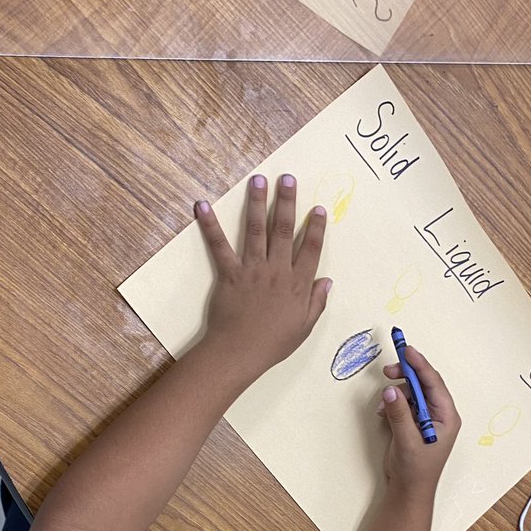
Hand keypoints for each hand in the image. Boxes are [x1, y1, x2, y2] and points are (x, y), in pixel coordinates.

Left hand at [195, 173, 330, 379]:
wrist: (239, 352)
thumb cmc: (272, 344)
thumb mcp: (304, 327)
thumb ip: (317, 302)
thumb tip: (327, 281)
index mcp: (297, 285)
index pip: (310, 249)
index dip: (315, 227)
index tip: (318, 208)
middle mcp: (277, 271)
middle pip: (284, 230)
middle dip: (287, 201)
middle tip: (287, 178)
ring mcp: (252, 269)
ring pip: (256, 229)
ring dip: (257, 202)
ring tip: (258, 180)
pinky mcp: (229, 273)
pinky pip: (219, 246)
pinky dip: (210, 225)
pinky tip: (203, 205)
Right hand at [378, 348, 459, 496]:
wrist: (409, 490)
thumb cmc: (416, 470)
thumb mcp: (407, 441)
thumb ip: (400, 415)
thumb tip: (391, 392)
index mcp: (447, 417)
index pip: (434, 383)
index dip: (420, 366)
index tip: (407, 351)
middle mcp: (439, 414)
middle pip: (424, 383)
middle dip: (406, 376)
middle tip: (388, 371)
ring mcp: (427, 417)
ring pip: (412, 392)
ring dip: (396, 392)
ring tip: (384, 404)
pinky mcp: (414, 422)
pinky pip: (404, 403)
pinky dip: (393, 403)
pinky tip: (383, 412)